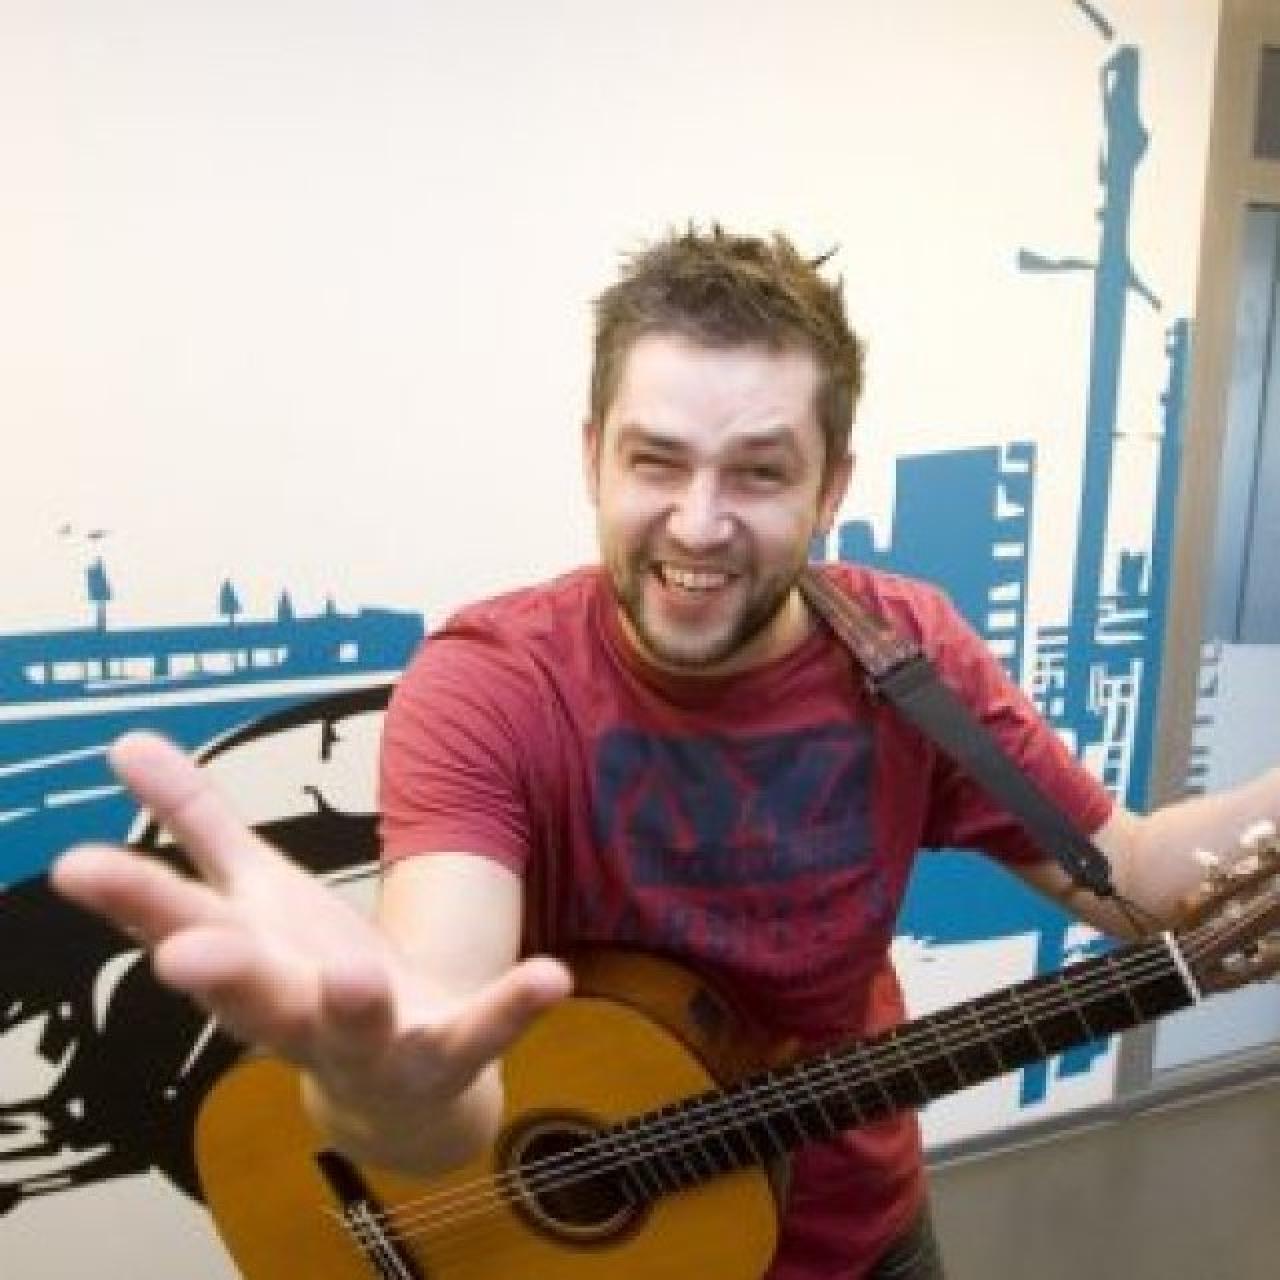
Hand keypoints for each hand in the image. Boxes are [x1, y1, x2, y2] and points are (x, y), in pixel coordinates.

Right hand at [51, 732, 569, 1136]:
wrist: (397, 1085)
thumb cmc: (308, 978)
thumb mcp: (256, 895)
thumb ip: (198, 823)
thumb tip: (125, 742)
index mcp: (249, 963)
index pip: (179, 924)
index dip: (130, 899)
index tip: (76, 866)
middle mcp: (295, 1012)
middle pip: (251, 994)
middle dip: (220, 974)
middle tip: (184, 954)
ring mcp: (374, 1042)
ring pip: (354, 1029)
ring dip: (350, 1005)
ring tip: (353, 972)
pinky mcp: (449, 1051)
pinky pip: (481, 1030)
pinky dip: (511, 1006)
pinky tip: (551, 974)